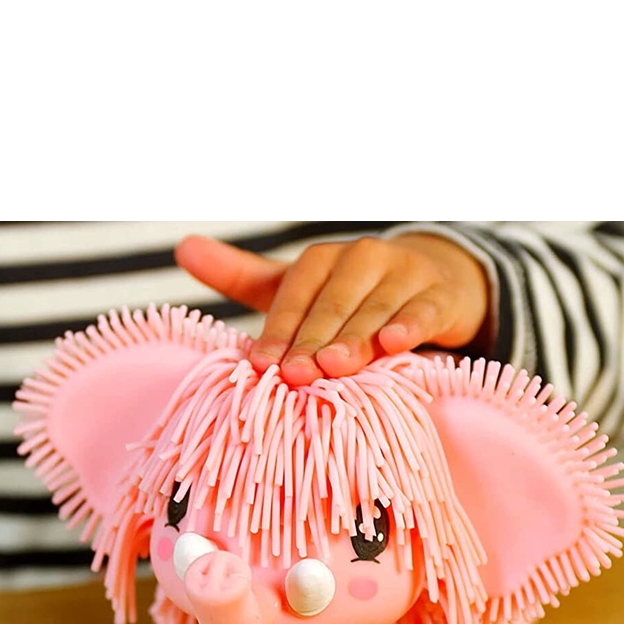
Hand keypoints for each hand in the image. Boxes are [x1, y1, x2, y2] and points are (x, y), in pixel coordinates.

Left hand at [174, 232, 489, 385]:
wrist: (431, 282)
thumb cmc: (348, 296)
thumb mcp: (296, 287)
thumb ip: (241, 275)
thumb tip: (183, 248)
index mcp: (322, 261)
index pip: (294, 296)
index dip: (279, 330)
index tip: (261, 364)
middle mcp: (362, 259)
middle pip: (333, 306)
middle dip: (313, 341)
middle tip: (296, 374)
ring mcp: (405, 275)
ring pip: (376, 310)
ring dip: (356, 339)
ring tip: (336, 367)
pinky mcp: (440, 295)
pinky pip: (424, 311)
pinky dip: (411, 325)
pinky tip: (396, 343)